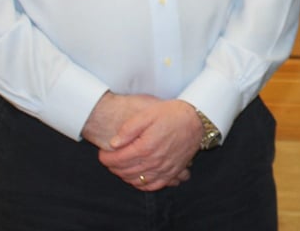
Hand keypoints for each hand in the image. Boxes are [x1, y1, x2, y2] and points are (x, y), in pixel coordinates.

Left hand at [87, 94, 201, 190]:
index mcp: (145, 147)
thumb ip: (128, 129)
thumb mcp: (147, 114)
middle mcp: (154, 162)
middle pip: (125, 172)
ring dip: (125, 176)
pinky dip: (142, 185)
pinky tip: (138, 177)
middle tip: (110, 159)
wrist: (197, 120)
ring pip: (138, 181)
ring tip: (121, 167)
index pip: (117, 160)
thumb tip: (113, 143)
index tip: (102, 153)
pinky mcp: (173, 172)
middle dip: (113, 167)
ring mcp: (164, 169)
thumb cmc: (172, 114)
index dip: (106, 158)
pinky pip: (154, 185)